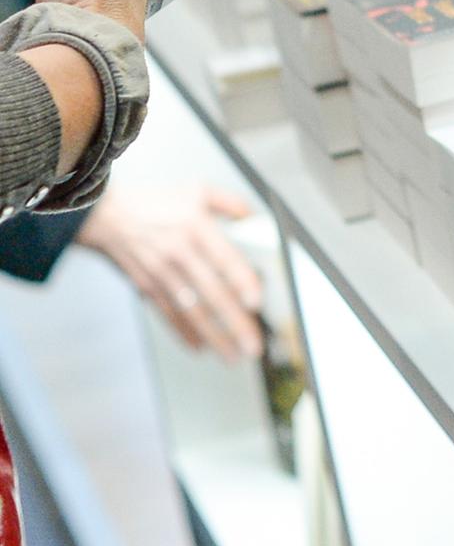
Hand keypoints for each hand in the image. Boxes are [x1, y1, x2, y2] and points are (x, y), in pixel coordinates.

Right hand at [78, 182, 263, 359]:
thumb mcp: (197, 191)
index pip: (225, 259)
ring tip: (233, 355)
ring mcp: (162, 273)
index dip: (242, 282)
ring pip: (192, 310)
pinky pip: (168, 314)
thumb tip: (255, 219)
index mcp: (196, 228)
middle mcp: (180, 253)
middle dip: (235, 323)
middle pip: (212, 293)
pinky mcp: (147, 286)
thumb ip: (231, 203)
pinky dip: (184, 332)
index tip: (256, 302)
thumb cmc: (154, 204)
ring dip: (214, 336)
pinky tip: (200, 347)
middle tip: (253, 345)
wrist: (105, 215)